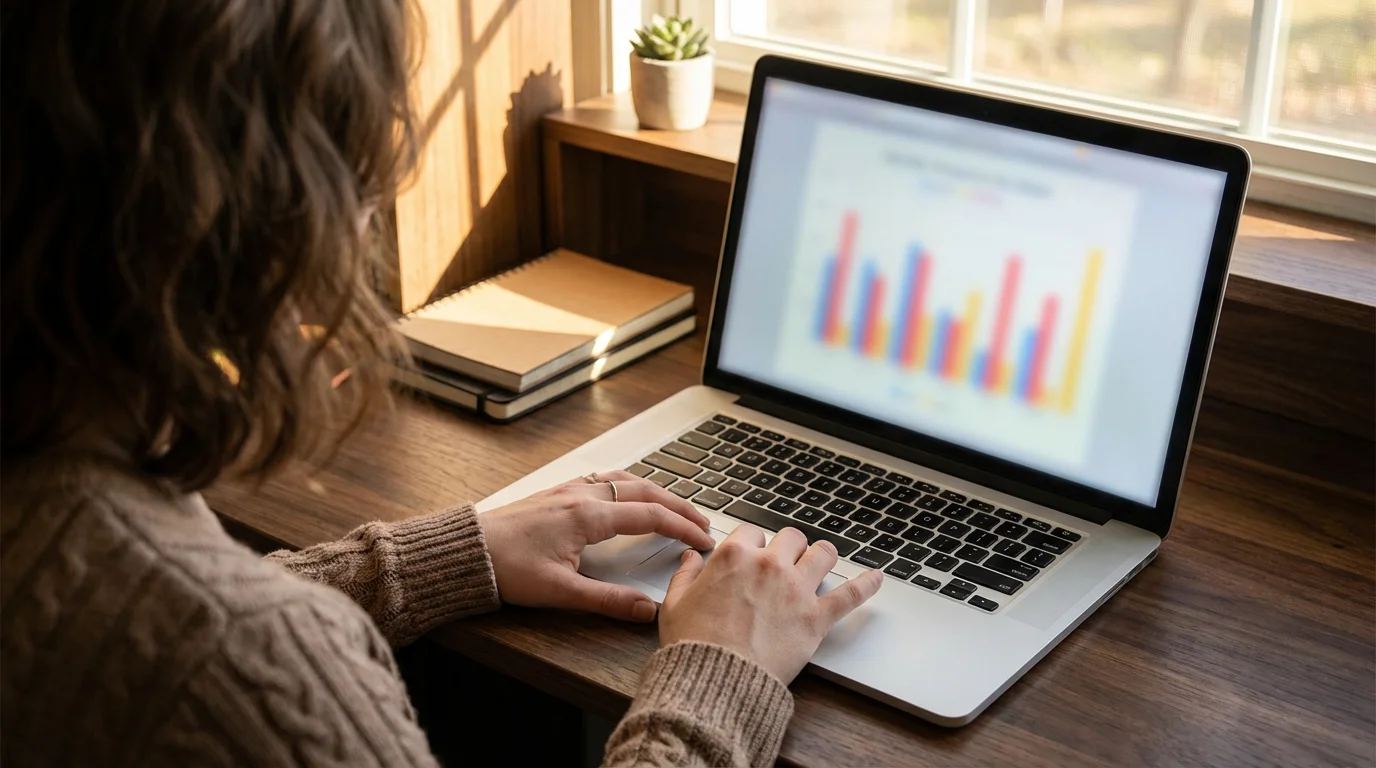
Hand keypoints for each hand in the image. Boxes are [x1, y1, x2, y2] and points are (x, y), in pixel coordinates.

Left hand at [478, 471, 714, 621]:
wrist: (466, 552)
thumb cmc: (506, 569)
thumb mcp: (560, 592)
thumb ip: (608, 601)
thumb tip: (648, 610)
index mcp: (588, 515)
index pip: (651, 515)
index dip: (683, 527)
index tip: (705, 540)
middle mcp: (582, 494)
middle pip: (645, 491)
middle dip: (678, 506)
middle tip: (702, 523)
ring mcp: (569, 489)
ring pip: (625, 480)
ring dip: (655, 492)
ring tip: (674, 508)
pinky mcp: (557, 493)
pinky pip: (604, 479)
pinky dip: (629, 486)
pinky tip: (627, 497)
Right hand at [658, 524, 882, 682]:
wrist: (716, 680)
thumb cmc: (694, 645)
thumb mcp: (674, 605)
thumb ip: (684, 576)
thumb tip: (690, 559)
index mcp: (734, 557)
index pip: (751, 532)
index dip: (752, 545)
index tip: (752, 556)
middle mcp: (769, 566)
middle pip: (791, 537)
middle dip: (789, 548)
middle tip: (786, 562)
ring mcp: (796, 590)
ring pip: (823, 554)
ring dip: (823, 556)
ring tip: (823, 561)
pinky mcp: (816, 617)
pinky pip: (850, 595)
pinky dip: (867, 585)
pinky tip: (877, 577)